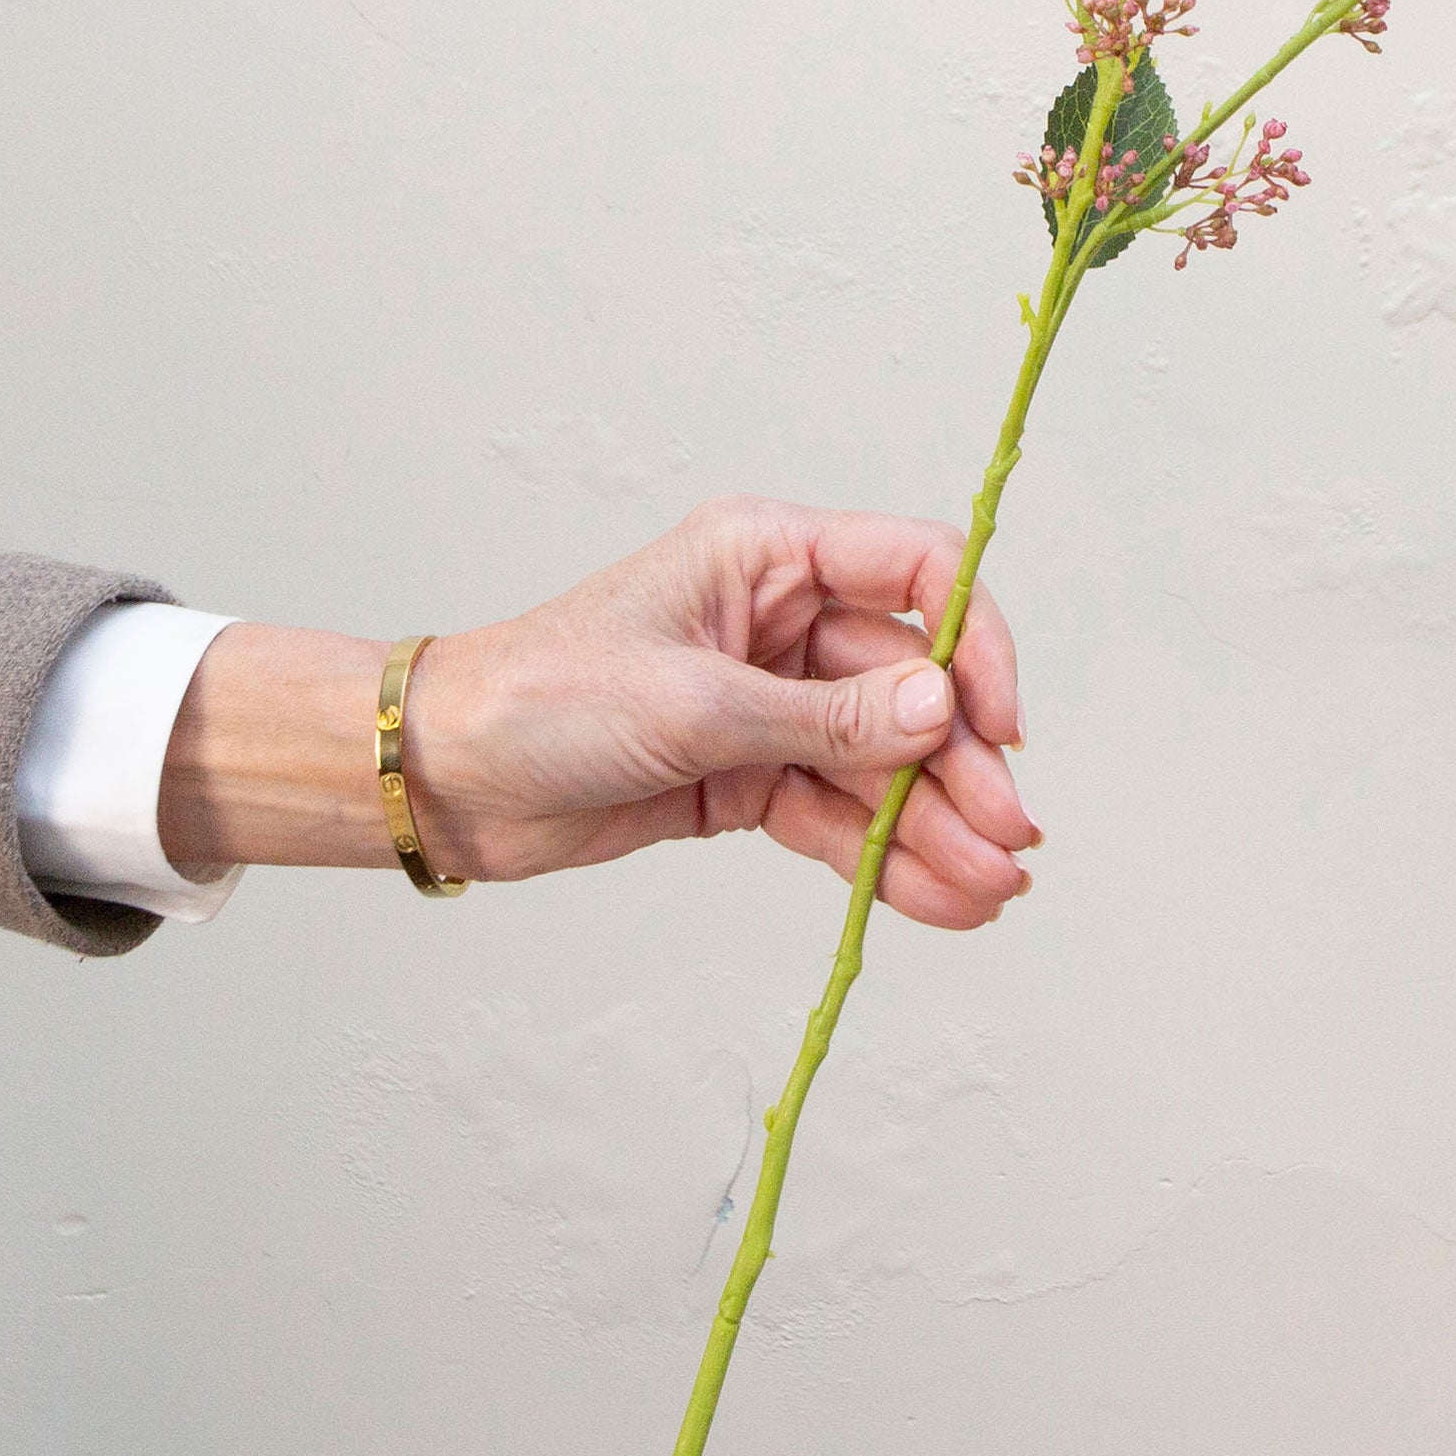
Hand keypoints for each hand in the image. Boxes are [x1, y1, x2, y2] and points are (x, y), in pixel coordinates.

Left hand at [157, 498, 1038, 928]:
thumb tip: (943, 711)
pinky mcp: (750, 774)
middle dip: (964, 766)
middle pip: (913, 687)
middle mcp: (783, 620)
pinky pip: (841, 814)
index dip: (974, 644)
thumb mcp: (695, 705)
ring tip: (993, 892)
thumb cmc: (543, 699)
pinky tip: (942, 899)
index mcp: (769, 556)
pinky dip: (888, 857)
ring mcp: (771, 702)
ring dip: (938, 827)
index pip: (918, 574)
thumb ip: (829, 717)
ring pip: (884, 763)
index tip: (999, 725)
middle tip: (1012, 839)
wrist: (443, 779)